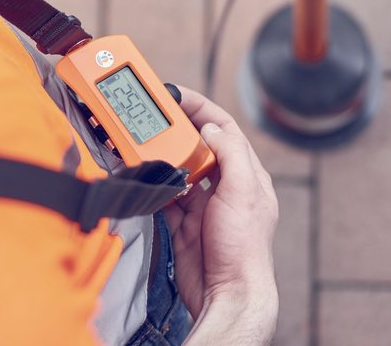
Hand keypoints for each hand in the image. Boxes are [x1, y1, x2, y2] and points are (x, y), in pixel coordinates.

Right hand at [163, 87, 278, 342]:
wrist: (228, 294)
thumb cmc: (244, 248)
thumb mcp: (244, 192)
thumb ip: (231, 155)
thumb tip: (211, 127)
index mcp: (246, 174)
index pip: (223, 128)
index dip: (200, 108)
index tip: (177, 95)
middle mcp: (226, 186)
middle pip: (197, 145)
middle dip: (176, 128)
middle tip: (153, 115)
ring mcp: (204, 204)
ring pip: (179, 168)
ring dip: (162, 156)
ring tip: (144, 143)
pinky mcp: (184, 223)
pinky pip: (165, 194)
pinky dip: (154, 184)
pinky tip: (145, 176)